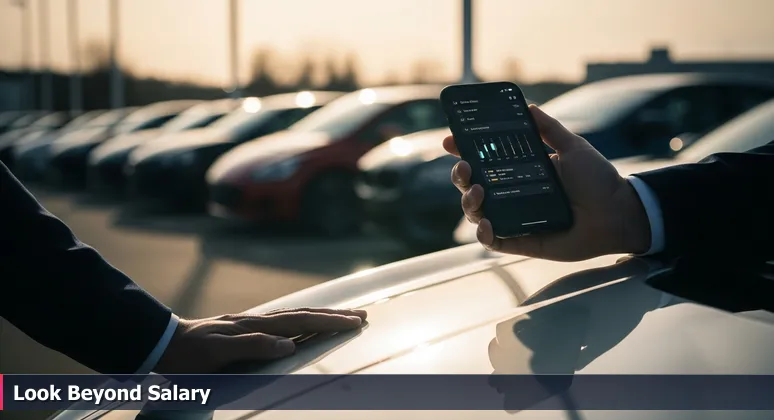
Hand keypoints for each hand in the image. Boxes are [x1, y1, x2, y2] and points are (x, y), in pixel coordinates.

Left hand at [153, 307, 366, 372]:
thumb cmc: (187, 355)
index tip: (355, 321)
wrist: (160, 343)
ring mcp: (251, 323)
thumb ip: (252, 346)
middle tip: (362, 316)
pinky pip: (282, 322)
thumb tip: (288, 343)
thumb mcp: (216, 352)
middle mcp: (257, 321)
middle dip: (334, 316)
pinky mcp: (245, 329)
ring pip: (294, 316)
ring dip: (321, 316)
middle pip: (303, 314)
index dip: (329, 322)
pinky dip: (302, 321)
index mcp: (254, 326)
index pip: (301, 322)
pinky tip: (306, 325)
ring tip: (343, 316)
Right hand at [444, 105, 650, 261]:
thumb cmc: (598, 181)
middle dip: (460, 175)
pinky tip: (486, 223)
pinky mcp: (520, 240)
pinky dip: (483, 233)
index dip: (463, 150)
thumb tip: (528, 106)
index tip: (450, 140)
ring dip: (469, 201)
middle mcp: (511, 194)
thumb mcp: (573, 148)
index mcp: (519, 170)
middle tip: (465, 166)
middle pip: (471, 185)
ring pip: (476, 211)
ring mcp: (513, 217)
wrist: (618, 214)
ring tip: (479, 192)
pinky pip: (492, 240)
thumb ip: (549, 129)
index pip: (483, 159)